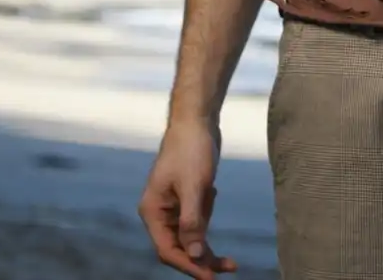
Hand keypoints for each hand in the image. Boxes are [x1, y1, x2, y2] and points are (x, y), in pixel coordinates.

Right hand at [138, 118, 236, 276]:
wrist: (197, 119)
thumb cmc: (191, 149)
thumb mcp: (193, 186)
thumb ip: (192, 223)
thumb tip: (196, 256)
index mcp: (153, 211)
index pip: (169, 250)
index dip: (189, 266)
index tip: (211, 277)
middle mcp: (160, 212)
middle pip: (180, 248)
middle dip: (204, 256)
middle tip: (230, 266)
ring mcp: (172, 206)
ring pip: (191, 236)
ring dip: (207, 232)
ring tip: (214, 198)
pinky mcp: (186, 197)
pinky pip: (197, 219)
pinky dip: (207, 212)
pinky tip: (210, 186)